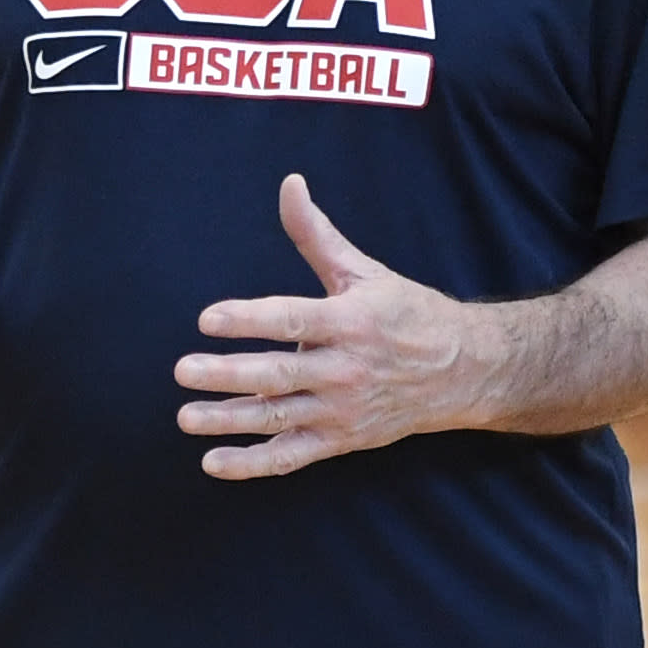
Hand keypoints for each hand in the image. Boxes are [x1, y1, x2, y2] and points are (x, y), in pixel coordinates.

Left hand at [175, 173, 489, 480]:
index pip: (292, 320)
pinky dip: (253, 464)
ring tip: (186, 416)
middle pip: (279, 374)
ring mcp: (343, 409)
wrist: (464, 371)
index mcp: (349, 322)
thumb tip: (289, 184)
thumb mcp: (364, 271)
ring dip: (230, 420)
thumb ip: (316, 234)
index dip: (249, 319)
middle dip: (228, 374)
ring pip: (279, 418)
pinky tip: (214, 462)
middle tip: (183, 370)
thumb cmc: (407, 313)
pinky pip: (292, 457)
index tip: (207, 319)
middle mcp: (345, 369)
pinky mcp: (342, 439)